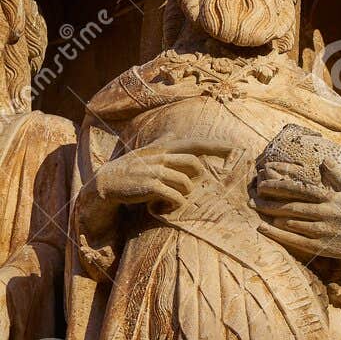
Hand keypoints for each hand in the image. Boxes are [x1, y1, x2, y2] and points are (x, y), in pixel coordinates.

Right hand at [87, 135, 232, 211]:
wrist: (105, 184)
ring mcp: (155, 171)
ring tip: (170, 198)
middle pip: (194, 163)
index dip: (215, 146)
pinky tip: (164, 206)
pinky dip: (174, 204)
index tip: (235, 148)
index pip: (194, 144)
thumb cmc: (129, 168)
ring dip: (183, 194)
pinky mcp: (151, 186)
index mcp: (162, 149)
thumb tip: (173, 132)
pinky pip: (176, 197)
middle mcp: (161, 157)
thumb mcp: (146, 152)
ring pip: (186, 183)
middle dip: (196, 177)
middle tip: (184, 186)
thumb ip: (162, 143)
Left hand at [253, 161, 340, 265]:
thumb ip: (337, 176)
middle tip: (254, 197)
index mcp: (332, 199)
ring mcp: (324, 231)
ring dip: (272, 216)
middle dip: (271, 201)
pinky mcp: (320, 246)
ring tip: (257, 209)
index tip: (263, 184)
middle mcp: (327, 214)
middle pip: (293, 206)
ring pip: (292, 222)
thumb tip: (324, 159)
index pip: (301, 190)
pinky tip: (263, 227)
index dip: (280, 186)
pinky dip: (277, 233)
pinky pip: (295, 240)